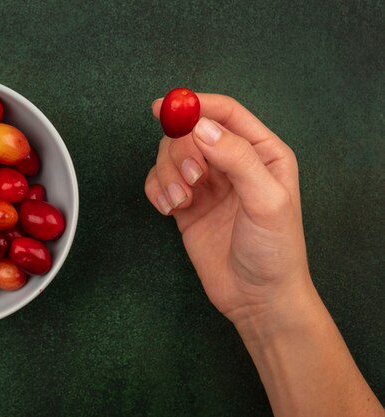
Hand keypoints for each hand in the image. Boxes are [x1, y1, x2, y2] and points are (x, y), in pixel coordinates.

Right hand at [145, 94, 309, 325]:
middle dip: (182, 151)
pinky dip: (157, 190)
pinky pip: (160, 182)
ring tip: (180, 201)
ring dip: (167, 175)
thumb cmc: (275, 250)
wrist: (257, 298)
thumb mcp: (265, 201)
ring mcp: (208, 183)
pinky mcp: (187, 204)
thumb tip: (201, 127)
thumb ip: (236, 159)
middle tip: (191, 179)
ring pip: (171, 156)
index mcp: (262, 152)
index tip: (165, 107)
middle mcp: (232, 162)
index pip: (225, 114)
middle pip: (190, 132)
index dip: (195, 106)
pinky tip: (168, 208)